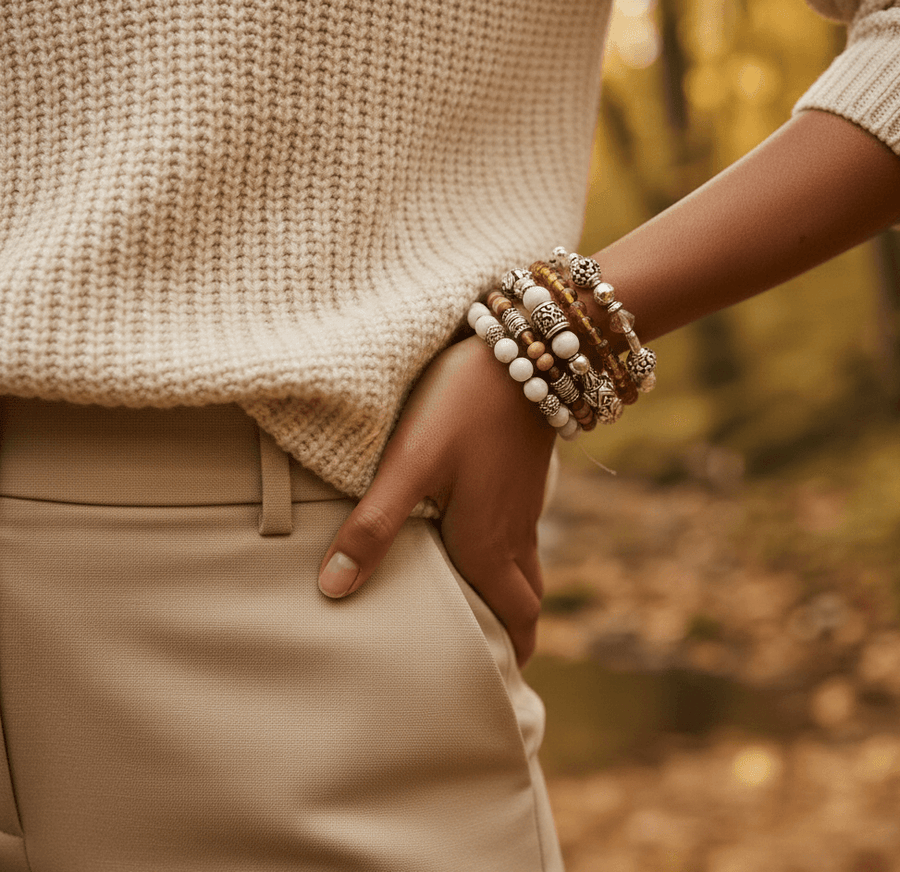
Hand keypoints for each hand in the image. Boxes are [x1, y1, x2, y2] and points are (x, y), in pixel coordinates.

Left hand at [317, 335, 556, 664]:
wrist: (522, 350)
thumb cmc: (462, 409)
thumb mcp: (410, 466)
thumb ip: (373, 527)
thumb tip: (335, 591)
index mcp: (488, 545)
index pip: (515, 620)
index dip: (512, 656)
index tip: (501, 686)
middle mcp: (513, 533)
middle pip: (527, 601)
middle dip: (515, 635)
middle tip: (491, 656)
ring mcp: (523, 504)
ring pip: (525, 567)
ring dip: (512, 596)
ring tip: (483, 610)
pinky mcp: (521, 477)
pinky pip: (521, 534)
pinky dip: (507, 558)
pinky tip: (478, 542)